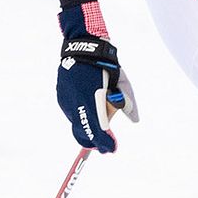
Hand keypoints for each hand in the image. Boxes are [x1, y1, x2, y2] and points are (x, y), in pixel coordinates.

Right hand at [55, 22, 137, 152]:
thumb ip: (128, 103)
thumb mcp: (122, 83)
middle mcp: (77, 104)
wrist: (82, 48)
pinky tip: (88, 110)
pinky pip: (71, 114)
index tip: (112, 148)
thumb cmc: (106, 66)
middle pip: (84, 133)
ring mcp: (67, 102)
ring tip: (99, 124)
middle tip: (105, 146)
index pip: (99, 131)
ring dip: (87, 129)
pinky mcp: (61, 98)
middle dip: (95, 141)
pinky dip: (80, 117)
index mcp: (93, 101)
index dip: (106, 143)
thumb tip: (136, 120)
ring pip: (76, 125)